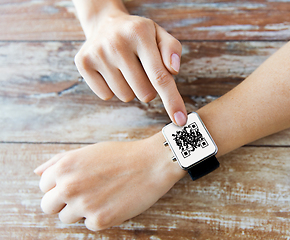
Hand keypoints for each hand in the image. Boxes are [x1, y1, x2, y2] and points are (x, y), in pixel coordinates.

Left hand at [34, 133, 185, 230]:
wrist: (152, 163)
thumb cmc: (121, 155)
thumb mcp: (87, 151)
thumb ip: (58, 161)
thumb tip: (37, 172)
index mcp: (64, 167)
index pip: (43, 186)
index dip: (59, 185)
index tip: (76, 183)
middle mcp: (69, 186)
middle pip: (47, 206)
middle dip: (62, 202)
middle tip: (84, 194)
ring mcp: (84, 205)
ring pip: (66, 218)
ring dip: (80, 210)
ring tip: (101, 196)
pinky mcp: (100, 220)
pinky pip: (88, 225)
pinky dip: (99, 217)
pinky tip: (113, 202)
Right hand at [74, 9, 186, 125]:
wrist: (105, 23)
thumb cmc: (138, 34)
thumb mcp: (159, 34)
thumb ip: (172, 50)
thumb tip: (173, 70)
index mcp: (140, 33)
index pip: (160, 76)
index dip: (172, 101)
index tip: (181, 121)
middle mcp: (117, 43)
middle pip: (145, 93)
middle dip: (149, 88)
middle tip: (142, 70)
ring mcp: (97, 54)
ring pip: (126, 96)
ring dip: (131, 89)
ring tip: (126, 68)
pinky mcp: (83, 63)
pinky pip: (106, 96)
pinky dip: (113, 89)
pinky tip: (112, 71)